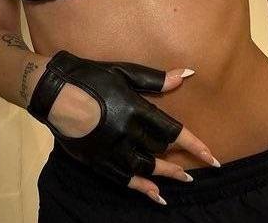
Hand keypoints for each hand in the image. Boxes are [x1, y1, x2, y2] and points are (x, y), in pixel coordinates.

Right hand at [28, 50, 217, 204]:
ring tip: (180, 181)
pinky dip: (140, 187)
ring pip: (144, 168)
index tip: (212, 157)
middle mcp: (126, 133)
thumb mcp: (124, 72)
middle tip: (196, 172)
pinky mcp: (97, 159)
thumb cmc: (92, 75)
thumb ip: (156, 79)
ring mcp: (111, 149)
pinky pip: (122, 178)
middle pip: (160, 153)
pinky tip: (153, 195)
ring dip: (164, 176)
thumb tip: (187, 75)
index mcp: (135, 109)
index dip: (194, 145)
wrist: (54, 90)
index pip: (172, 132)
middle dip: (179, 163)